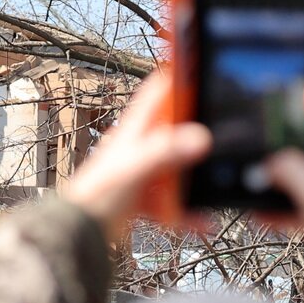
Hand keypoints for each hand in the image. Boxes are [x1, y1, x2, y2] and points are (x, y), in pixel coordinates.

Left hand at [64, 71, 210, 238]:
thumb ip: (165, 151)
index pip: (157, 92)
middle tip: (223, 133)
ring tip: (216, 182)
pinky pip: (172, 200)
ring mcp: (143, 171)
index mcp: (135, 130)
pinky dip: (187, 210)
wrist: (79, 230)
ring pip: (177, 166)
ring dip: (195, 177)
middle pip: (175, 129)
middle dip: (198, 132)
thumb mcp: (135, 167)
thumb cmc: (96, 195)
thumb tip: (198, 138)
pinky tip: (202, 219)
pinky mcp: (143, 197)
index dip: (178, 78)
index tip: (203, 72)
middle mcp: (140, 146)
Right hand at [264, 85, 303, 249]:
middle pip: (303, 149)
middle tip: (255, 143)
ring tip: (249, 187)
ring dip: (273, 184)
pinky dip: (277, 211)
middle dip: (279, 149)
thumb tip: (262, 167)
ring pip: (294, 180)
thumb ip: (282, 168)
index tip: (301, 85)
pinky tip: (259, 216)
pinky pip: (293, 208)